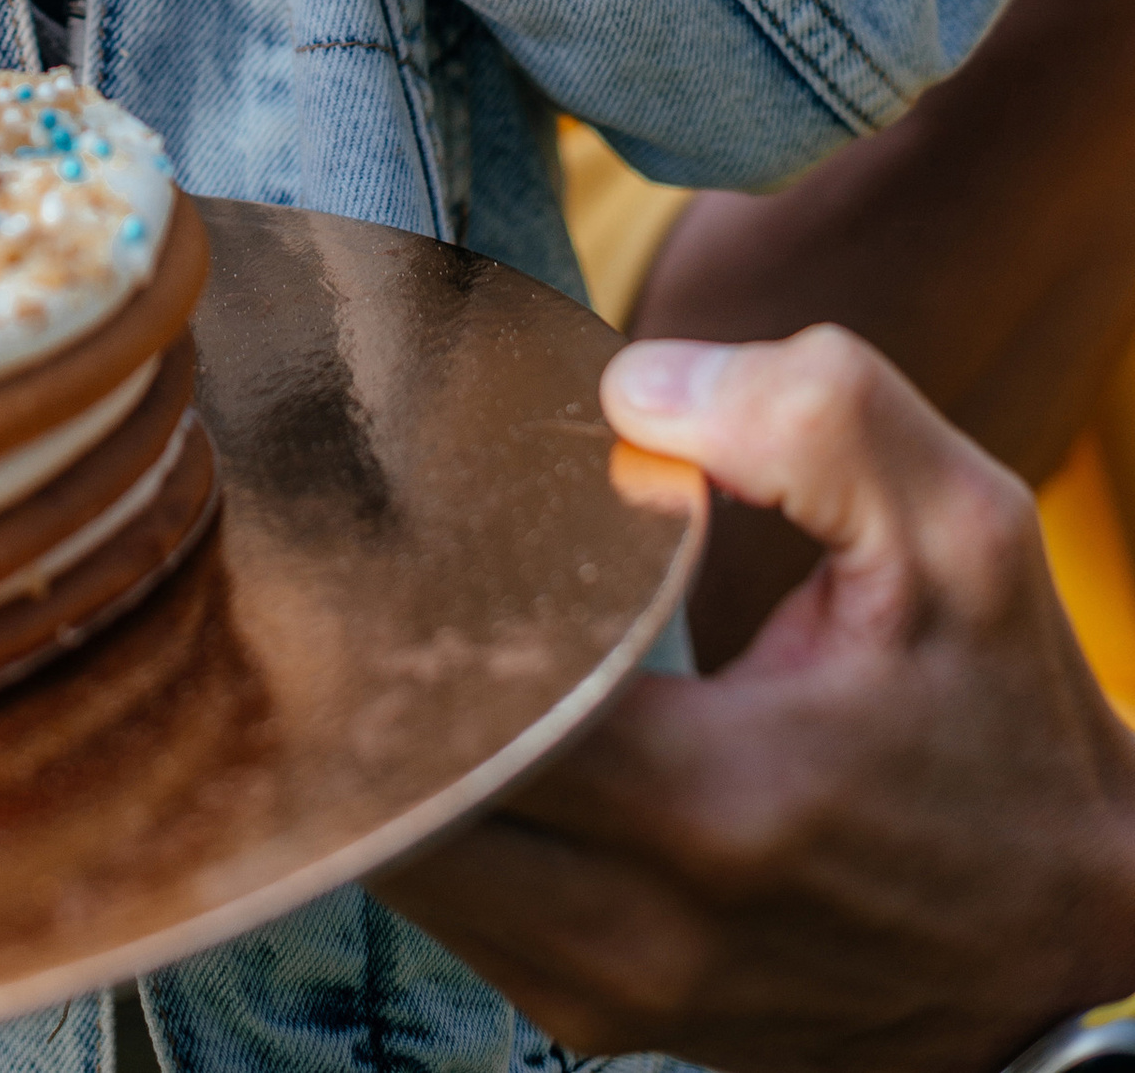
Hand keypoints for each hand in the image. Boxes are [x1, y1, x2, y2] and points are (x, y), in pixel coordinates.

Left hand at [379, 326, 1134, 1072]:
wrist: (1073, 937)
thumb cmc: (1009, 722)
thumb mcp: (966, 535)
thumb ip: (812, 414)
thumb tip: (627, 390)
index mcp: (716, 803)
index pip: (471, 704)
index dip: (402, 598)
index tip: (374, 508)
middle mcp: (641, 928)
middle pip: (398, 802)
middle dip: (358, 678)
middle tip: (340, 557)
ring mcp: (612, 995)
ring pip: (405, 869)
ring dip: (378, 751)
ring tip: (380, 625)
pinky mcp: (603, 1019)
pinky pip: (453, 911)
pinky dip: (426, 815)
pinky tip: (444, 714)